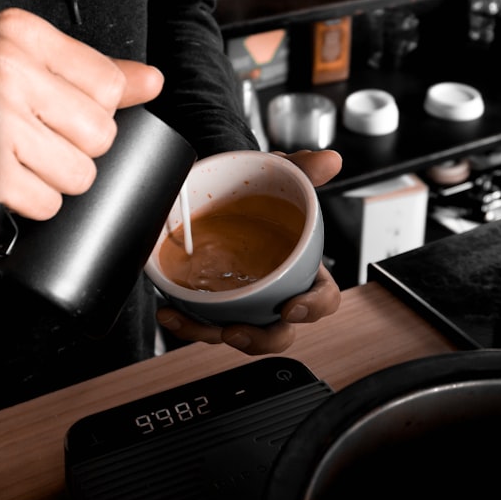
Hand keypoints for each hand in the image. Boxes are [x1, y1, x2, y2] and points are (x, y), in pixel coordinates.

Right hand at [0, 8, 163, 218]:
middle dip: (76, 147)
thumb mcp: (26, 61)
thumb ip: (93, 70)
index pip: (109, 85)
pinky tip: (7, 179)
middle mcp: (7, 71)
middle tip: (35, 136)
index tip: (57, 106)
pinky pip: (48, 204)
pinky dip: (32, 203)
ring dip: (55, 178)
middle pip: (101, 134)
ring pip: (80, 174)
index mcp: (20, 34)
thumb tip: (153, 82)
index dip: (92, 107)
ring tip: (19, 158)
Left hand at [156, 148, 342, 354]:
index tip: (292, 308)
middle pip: (279, 332)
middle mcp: (275, 292)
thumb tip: (330, 160)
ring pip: (235, 333)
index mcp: (303, 269)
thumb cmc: (261, 191)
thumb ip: (305, 170)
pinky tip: (170, 311)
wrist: (222, 186)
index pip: (323, 298)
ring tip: (187, 321)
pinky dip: (185, 322)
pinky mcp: (212, 302)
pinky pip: (202, 322)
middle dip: (259, 339)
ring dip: (210, 335)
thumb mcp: (281, 176)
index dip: (313, 309)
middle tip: (235, 331)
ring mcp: (243, 301)